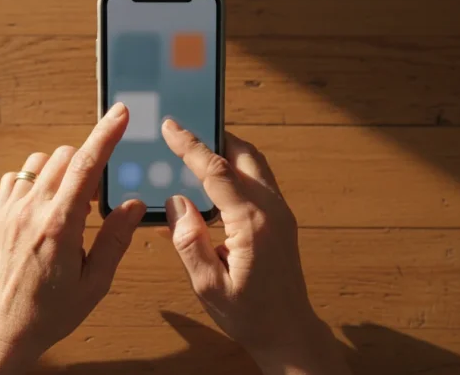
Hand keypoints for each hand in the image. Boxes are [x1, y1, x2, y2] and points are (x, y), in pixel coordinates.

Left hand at [0, 103, 145, 374]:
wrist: (3, 329)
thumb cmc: (51, 312)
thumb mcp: (94, 283)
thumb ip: (115, 240)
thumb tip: (134, 204)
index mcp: (60, 226)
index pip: (86, 166)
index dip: (105, 135)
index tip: (120, 113)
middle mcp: (32, 210)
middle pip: (64, 156)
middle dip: (87, 162)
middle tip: (96, 198)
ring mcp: (11, 210)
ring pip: (40, 162)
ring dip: (62, 170)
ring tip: (71, 204)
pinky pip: (17, 177)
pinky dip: (35, 179)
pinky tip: (44, 204)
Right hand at [161, 119, 349, 374]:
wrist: (289, 332)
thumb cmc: (249, 315)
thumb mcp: (208, 286)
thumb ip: (190, 242)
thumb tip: (176, 202)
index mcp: (252, 222)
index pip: (217, 171)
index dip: (191, 146)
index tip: (171, 126)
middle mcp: (272, 209)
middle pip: (244, 155)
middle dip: (214, 137)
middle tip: (185, 130)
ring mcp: (281, 213)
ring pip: (255, 164)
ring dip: (227, 151)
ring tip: (197, 149)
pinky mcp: (282, 219)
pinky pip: (258, 181)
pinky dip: (236, 169)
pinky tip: (214, 181)